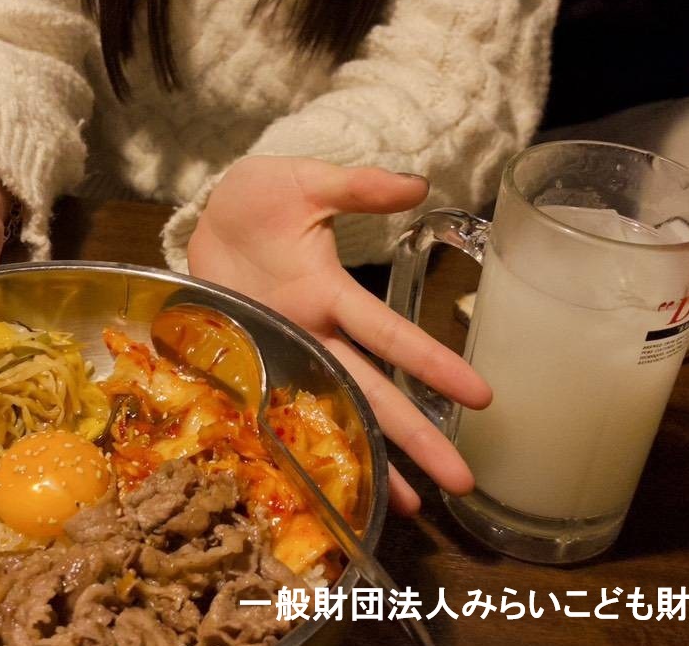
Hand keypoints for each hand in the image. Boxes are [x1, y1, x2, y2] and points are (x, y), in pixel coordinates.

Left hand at [186, 155, 491, 516]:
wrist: (208, 213)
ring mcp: (277, 348)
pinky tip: (315, 487)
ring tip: (413, 505)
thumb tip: (418, 186)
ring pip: (332, 408)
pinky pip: (268, 406)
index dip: (430, 362)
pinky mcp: (240, 357)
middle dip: (417, 433)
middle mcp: (311, 330)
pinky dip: (290, 444)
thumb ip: (357, 187)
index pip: (388, 332)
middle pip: (373, 388)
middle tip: (463, 479)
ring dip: (372, 454)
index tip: (480, 396)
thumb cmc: (264, 197)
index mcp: (329, 290)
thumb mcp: (308, 183)